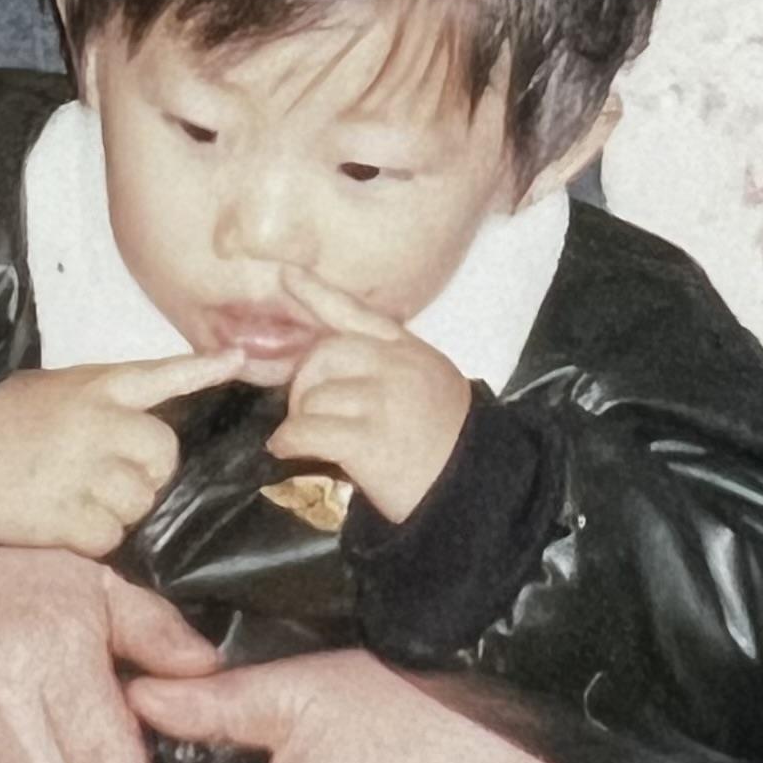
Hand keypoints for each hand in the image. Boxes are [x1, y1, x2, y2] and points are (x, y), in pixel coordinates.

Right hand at [0, 350, 223, 553]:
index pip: (162, 374)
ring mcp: (84, 470)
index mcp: (97, 386)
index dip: (202, 369)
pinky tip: (65, 520)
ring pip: (141, 500)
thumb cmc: (1, 419)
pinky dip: (94, 536)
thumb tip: (146, 429)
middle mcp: (98, 424)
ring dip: (120, 509)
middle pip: (162, 454)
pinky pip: (110, 535)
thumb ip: (107, 403)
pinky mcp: (66, 515)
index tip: (239, 362)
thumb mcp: (59, 390)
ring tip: (81, 497)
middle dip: (148, 473)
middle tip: (112, 477)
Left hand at [264, 269, 471, 523]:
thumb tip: (333, 362)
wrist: (476, 487)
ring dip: (301, 419)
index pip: (356, 312)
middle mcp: (397, 367)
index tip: (286, 275)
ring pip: (312, 395)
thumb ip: (391, 363)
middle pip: (324, 354)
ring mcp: (383, 402)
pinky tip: (288, 449)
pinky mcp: (367, 441)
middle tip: (308, 412)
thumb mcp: (430, 382)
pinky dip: (289, 441)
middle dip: (305, 382)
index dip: (317, 293)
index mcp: (410, 351)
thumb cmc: (447, 442)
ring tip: (312, 439)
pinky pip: (306, 430)